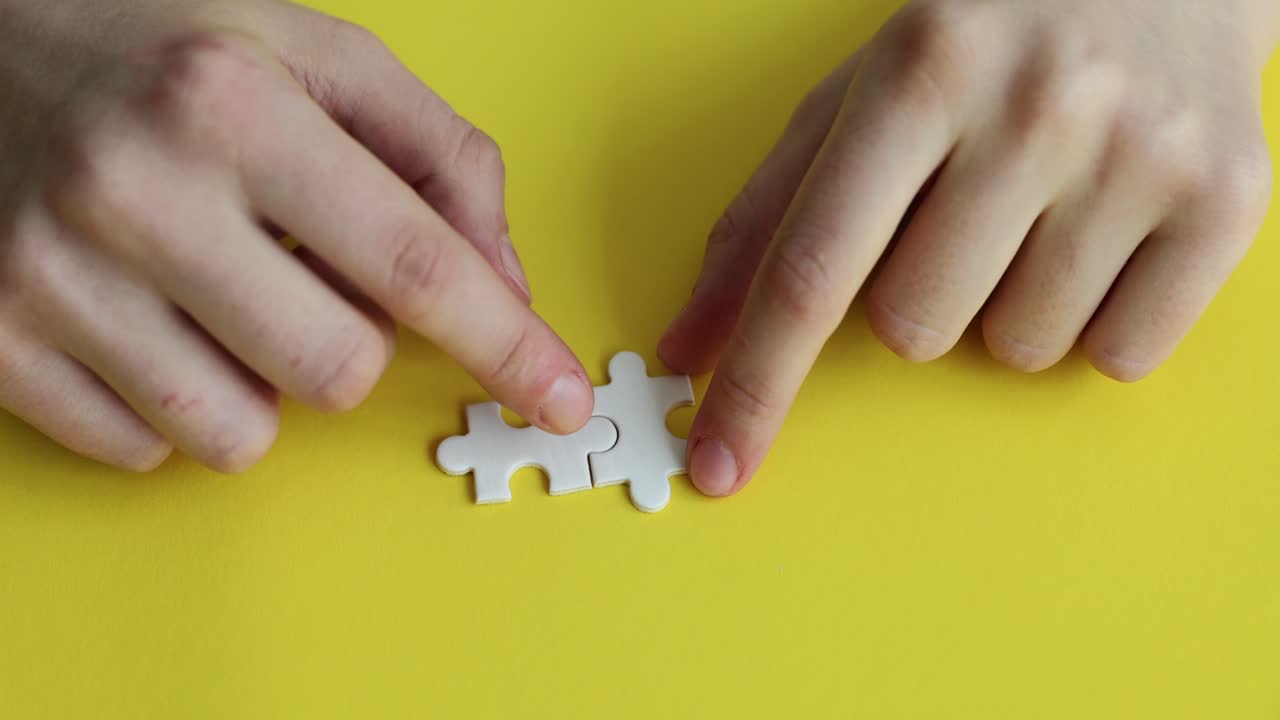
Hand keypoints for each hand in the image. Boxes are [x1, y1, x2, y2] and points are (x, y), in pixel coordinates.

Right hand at [0, 0, 593, 471]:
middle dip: (352, 341)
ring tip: (216, 294)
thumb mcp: (318, 56)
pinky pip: (147, 452)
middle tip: (300, 274)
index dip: (503, 343)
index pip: (412, 263)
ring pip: (241, 433)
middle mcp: (135, 192)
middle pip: (336, 369)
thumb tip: (506, 284)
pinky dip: (176, 405)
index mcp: (233, 106)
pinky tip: (150, 322)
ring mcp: (49, 279)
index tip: (558, 399)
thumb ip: (440, 156)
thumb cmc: (168, 54)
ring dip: (263, 382)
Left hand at [660, 0, 1278, 496]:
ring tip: (1036, 208)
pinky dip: (1094, 319)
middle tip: (958, 213)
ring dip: (1005, 304)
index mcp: (919, 75)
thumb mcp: (859, 97)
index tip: (718, 464)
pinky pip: (1118, 355)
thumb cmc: (985, 34)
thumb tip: (690, 346)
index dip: (756, 381)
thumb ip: (765, 218)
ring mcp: (1142, 155)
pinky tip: (1100, 232)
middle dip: (916, 296)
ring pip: (1017, 350)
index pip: (813, 269)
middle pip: (915, 329)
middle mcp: (1035, 110)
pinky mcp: (1228, 199)